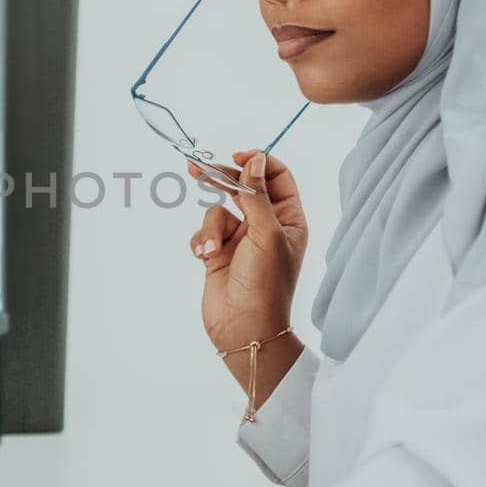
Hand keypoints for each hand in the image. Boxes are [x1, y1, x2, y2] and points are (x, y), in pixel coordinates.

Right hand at [188, 150, 307, 355]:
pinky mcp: (218, 253)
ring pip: (218, 211)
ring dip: (210, 228)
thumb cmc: (265, 285)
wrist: (243, 329)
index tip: (236, 156)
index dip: (258, 162)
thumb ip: (257, 196)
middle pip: (243, 187)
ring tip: (211, 250)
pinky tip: (203, 257)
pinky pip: (204, 232)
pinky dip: (201, 242)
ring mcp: (241, 240)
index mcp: (288, 220)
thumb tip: (255, 160)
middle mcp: (266, 226)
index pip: (277, 177)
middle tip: (197, 169)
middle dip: (221, 180)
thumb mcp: (265, 235)